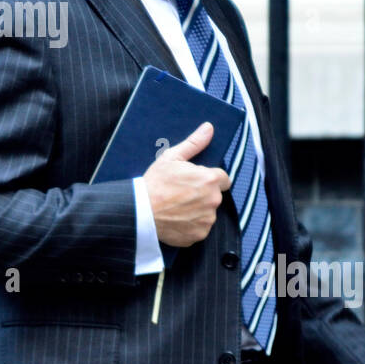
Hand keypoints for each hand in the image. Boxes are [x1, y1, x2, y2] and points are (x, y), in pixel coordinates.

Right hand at [142, 122, 231, 247]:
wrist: (140, 211)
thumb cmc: (155, 183)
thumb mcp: (172, 157)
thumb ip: (194, 143)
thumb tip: (209, 128)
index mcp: (210, 180)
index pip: (224, 179)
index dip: (210, 178)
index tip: (196, 181)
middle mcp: (213, 201)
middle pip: (215, 196)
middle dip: (203, 194)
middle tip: (182, 193)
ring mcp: (207, 220)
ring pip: (208, 213)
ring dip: (198, 210)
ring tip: (178, 207)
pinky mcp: (199, 235)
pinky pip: (200, 228)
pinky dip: (191, 225)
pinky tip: (177, 219)